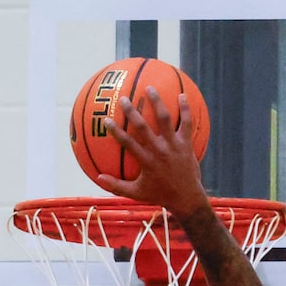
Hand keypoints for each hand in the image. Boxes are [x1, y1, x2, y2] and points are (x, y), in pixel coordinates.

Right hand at [95, 86, 210, 216]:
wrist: (186, 198)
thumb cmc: (159, 195)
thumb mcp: (136, 194)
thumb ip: (116, 186)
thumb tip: (98, 178)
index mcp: (146, 161)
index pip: (127, 143)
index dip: (116, 131)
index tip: (106, 120)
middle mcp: (159, 151)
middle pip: (143, 127)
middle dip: (132, 112)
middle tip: (124, 98)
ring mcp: (174, 146)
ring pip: (165, 119)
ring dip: (157, 102)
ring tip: (150, 87)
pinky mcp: (186, 144)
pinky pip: (187, 123)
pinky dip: (185, 109)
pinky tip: (182, 95)